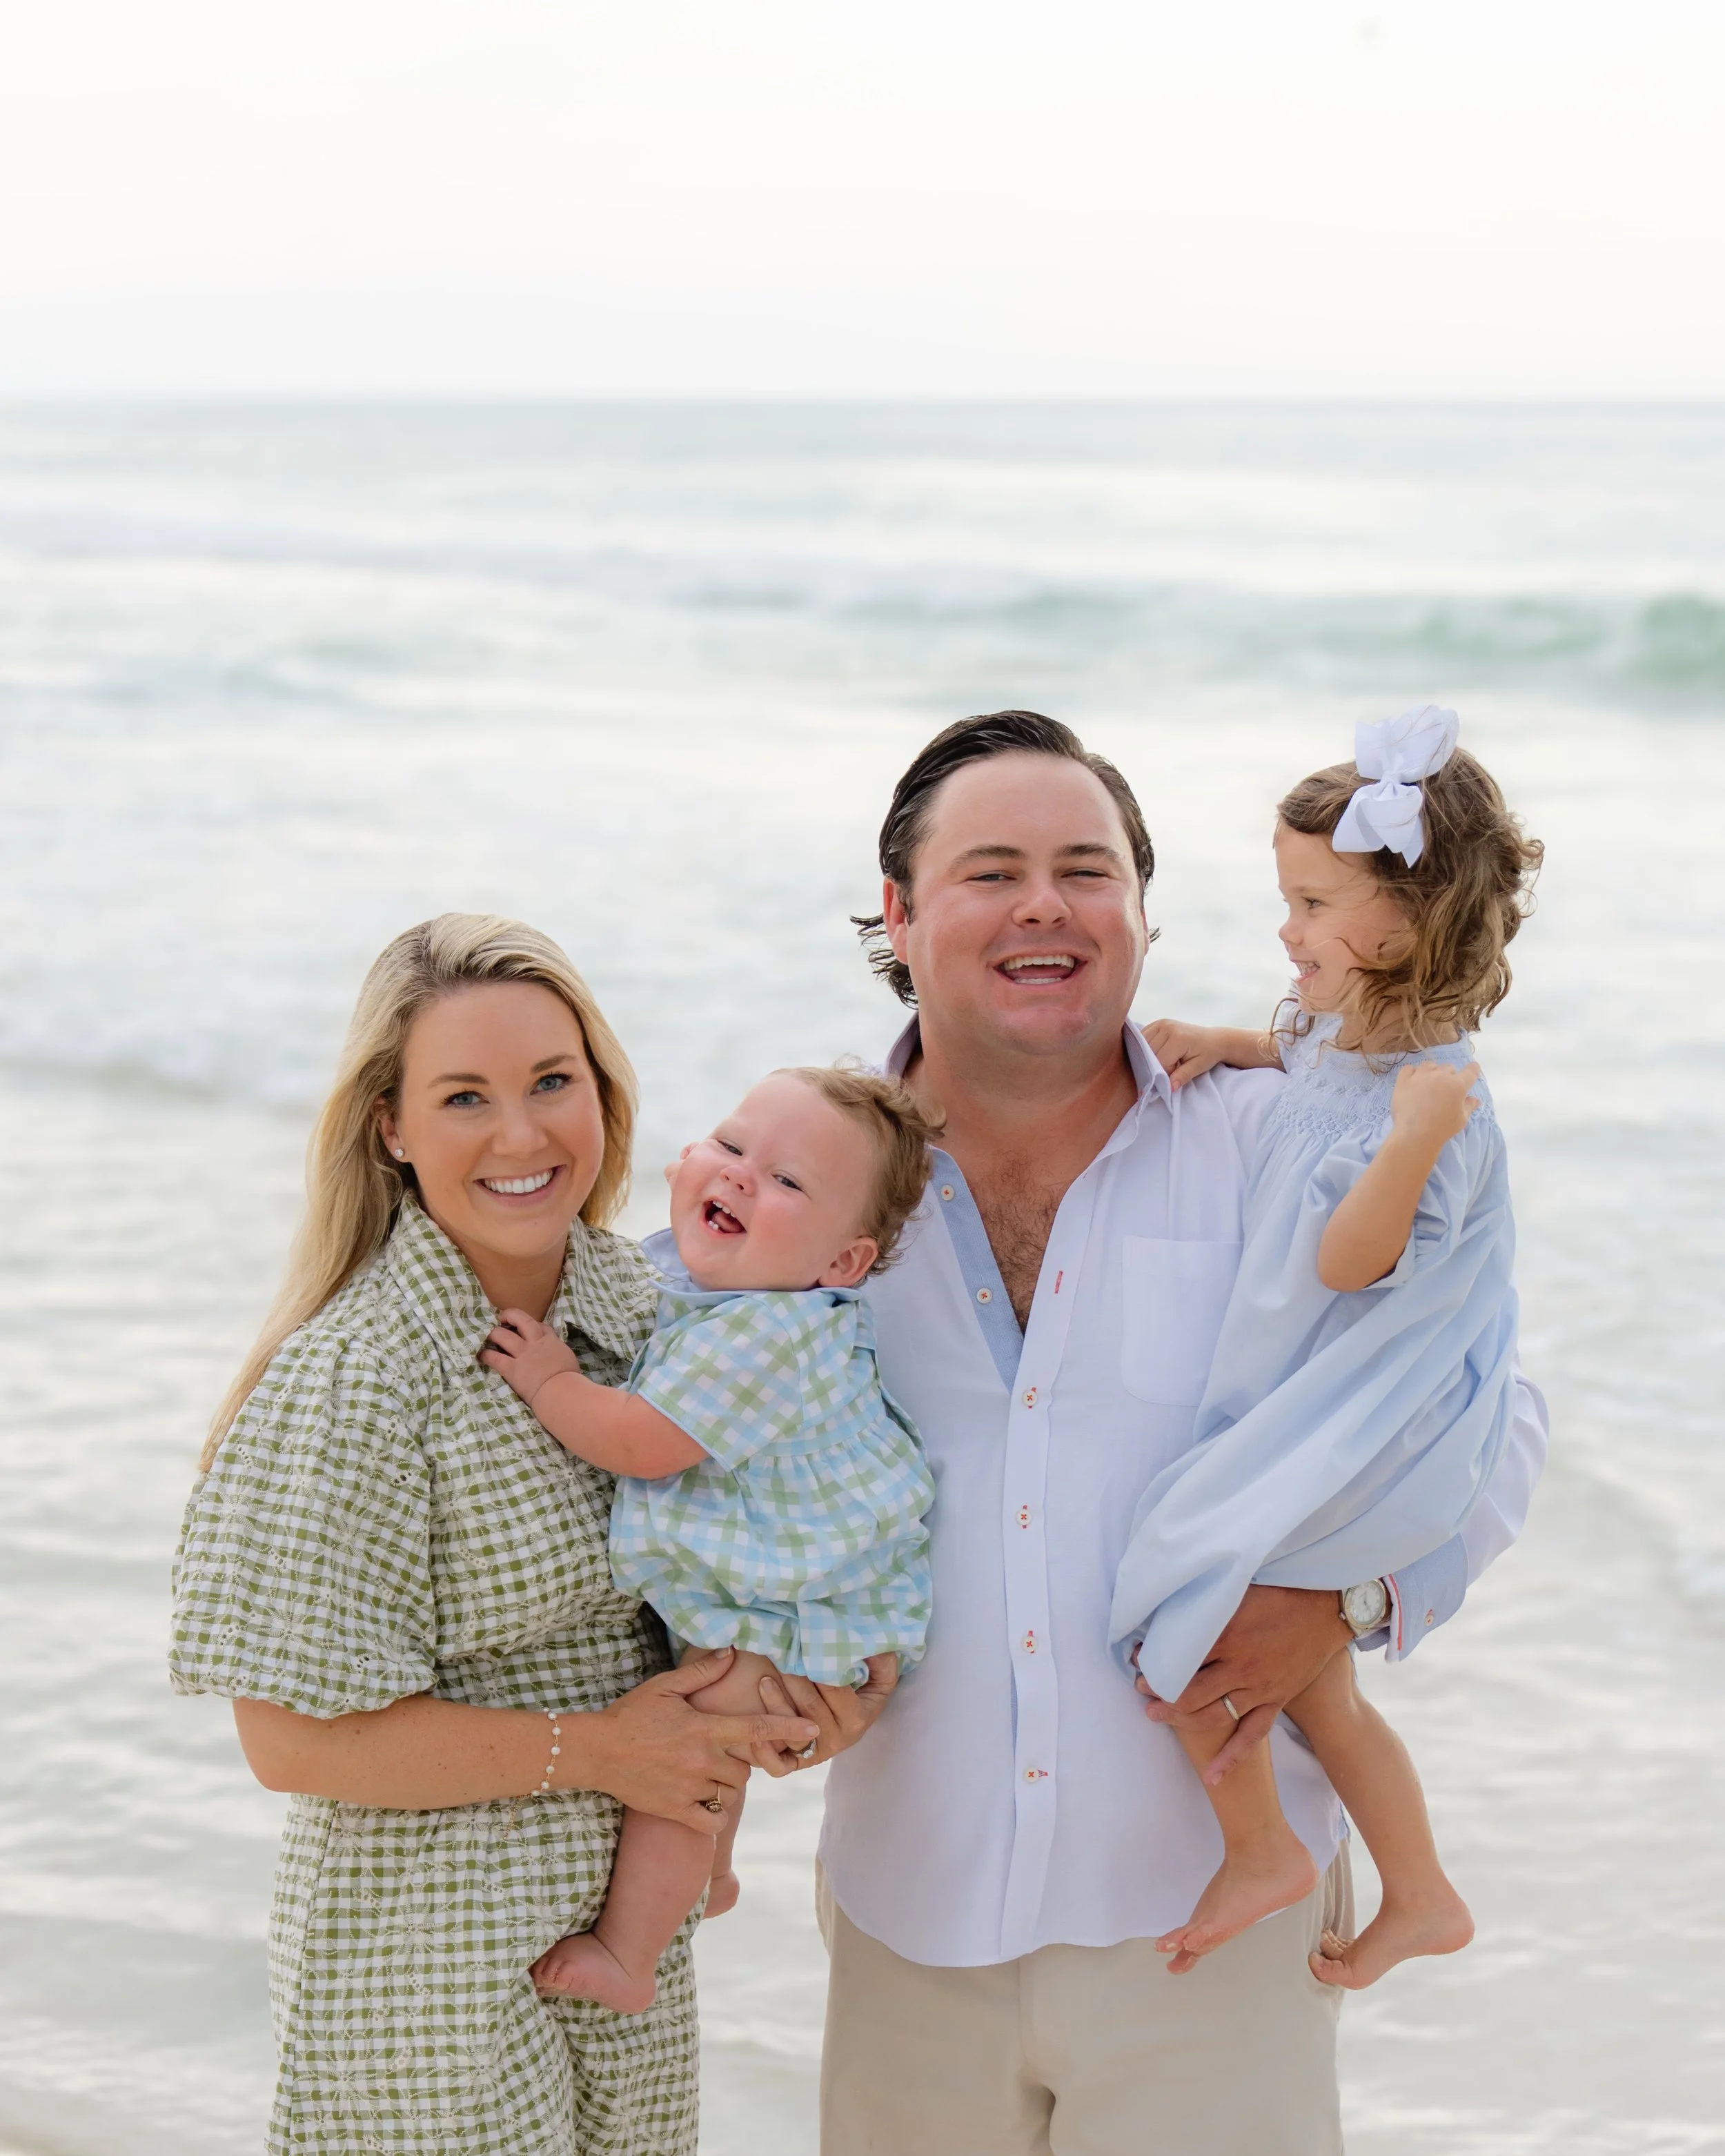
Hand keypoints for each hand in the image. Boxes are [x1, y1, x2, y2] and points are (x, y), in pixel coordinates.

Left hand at [480, 1308, 579, 1408]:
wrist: (561, 1390)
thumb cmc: (570, 1379)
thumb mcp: (569, 1360)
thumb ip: (560, 1355)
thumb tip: (560, 1360)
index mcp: (551, 1342)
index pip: (542, 1327)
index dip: (533, 1324)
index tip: (526, 1326)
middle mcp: (535, 1343)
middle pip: (522, 1321)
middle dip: (510, 1315)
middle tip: (502, 1318)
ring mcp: (522, 1354)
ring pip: (503, 1336)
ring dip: (493, 1333)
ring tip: (487, 1333)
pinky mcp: (512, 1368)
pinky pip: (495, 1358)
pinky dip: (487, 1355)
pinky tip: (481, 1355)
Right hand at [581, 1650, 818, 1829]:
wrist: (597, 1751)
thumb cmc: (631, 1715)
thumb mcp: (664, 1687)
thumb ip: (701, 1673)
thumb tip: (731, 1652)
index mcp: (704, 1728)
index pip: (756, 1727)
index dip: (788, 1728)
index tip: (812, 1731)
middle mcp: (702, 1760)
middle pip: (746, 1766)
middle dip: (742, 1759)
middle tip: (720, 1751)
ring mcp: (690, 1788)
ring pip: (731, 1792)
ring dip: (727, 1785)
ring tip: (707, 1773)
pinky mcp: (676, 1810)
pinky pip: (712, 1821)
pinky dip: (714, 1815)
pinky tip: (704, 1802)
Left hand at [751, 1654, 898, 1773]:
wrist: (850, 1724)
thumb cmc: (862, 1692)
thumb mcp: (880, 1677)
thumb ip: (882, 1662)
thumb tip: (878, 1646)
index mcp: (858, 1718)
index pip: (834, 1688)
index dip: (818, 1664)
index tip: (806, 1643)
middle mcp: (838, 1739)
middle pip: (809, 1706)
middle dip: (793, 1677)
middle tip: (780, 1654)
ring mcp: (816, 1753)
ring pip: (791, 1731)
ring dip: (774, 1703)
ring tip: (765, 1679)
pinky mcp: (797, 1764)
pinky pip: (778, 1766)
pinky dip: (764, 1752)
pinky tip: (755, 1728)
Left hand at [1137, 1585, 1351, 1782]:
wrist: (1325, 1610)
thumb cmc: (1279, 1594)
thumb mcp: (1238, 1593)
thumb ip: (1207, 1605)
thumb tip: (1174, 1605)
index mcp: (1228, 1637)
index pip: (1180, 1657)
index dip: (1154, 1661)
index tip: (1137, 1659)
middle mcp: (1240, 1668)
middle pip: (1190, 1691)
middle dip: (1160, 1692)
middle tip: (1139, 1689)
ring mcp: (1259, 1689)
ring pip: (1212, 1716)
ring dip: (1180, 1718)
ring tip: (1154, 1715)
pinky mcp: (1274, 1701)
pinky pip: (1251, 1736)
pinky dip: (1231, 1758)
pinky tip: (1212, 1776)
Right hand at [1143, 1020, 1229, 1090]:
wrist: (1214, 1039)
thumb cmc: (1208, 1053)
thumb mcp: (1198, 1067)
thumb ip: (1183, 1076)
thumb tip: (1169, 1087)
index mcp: (1178, 1038)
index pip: (1160, 1061)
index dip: (1163, 1073)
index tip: (1170, 1079)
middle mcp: (1167, 1027)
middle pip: (1150, 1052)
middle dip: (1155, 1065)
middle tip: (1167, 1071)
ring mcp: (1162, 1023)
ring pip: (1144, 1044)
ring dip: (1149, 1056)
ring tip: (1163, 1061)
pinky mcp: (1158, 1023)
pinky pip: (1144, 1036)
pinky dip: (1145, 1047)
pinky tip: (1155, 1053)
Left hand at [1387, 1061, 1479, 1153]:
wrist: (1415, 1134)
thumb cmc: (1442, 1128)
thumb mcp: (1461, 1119)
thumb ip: (1469, 1106)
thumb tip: (1475, 1100)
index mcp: (1457, 1085)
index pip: (1470, 1071)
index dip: (1473, 1070)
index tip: (1471, 1071)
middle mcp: (1440, 1076)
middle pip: (1448, 1068)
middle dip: (1450, 1076)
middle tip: (1445, 1090)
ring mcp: (1420, 1076)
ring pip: (1429, 1065)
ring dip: (1432, 1072)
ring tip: (1429, 1085)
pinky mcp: (1403, 1080)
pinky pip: (1408, 1069)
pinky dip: (1412, 1073)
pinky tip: (1413, 1082)